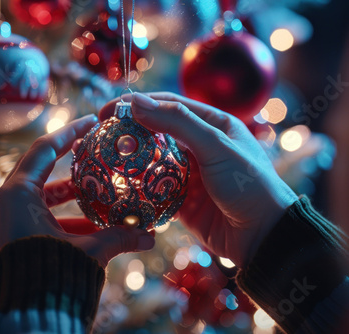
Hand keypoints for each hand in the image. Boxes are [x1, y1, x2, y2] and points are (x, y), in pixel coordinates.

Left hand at [0, 115, 154, 266]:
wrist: (26, 322)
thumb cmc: (53, 279)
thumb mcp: (89, 251)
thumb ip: (120, 237)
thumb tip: (151, 234)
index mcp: (16, 196)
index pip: (44, 150)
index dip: (69, 133)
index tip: (89, 122)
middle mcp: (1, 206)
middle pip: (40, 174)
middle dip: (72, 171)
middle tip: (95, 159)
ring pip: (37, 200)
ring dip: (68, 201)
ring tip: (98, 199)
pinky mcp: (3, 242)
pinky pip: (31, 220)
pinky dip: (58, 220)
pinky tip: (87, 229)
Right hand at [99, 93, 297, 266]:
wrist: (263, 235)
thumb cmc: (247, 184)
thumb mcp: (216, 146)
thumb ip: (178, 122)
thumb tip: (136, 102)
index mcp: (212, 124)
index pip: (168, 105)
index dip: (137, 104)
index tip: (107, 110)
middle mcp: (199, 145)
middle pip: (155, 132)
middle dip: (128, 131)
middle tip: (98, 134)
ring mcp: (189, 173)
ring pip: (151, 161)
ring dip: (129, 160)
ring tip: (101, 159)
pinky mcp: (181, 199)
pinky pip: (153, 189)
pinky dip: (136, 188)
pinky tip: (117, 187)